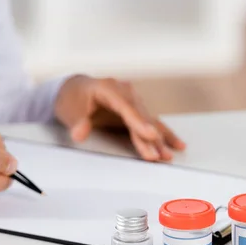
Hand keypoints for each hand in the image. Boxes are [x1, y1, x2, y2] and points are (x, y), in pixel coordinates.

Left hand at [54, 75, 185, 160]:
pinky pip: (151, 122)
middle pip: (141, 116)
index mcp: (108, 88)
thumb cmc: (72, 99)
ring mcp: (132, 101)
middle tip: (157, 155)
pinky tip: (176, 145)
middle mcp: (125, 92)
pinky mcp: (135, 110)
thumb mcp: (69, 110)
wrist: (73, 90)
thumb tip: (80, 133)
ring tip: (168, 155)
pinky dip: (163, 134)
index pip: (127, 107)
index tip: (150, 135)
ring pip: (149, 121)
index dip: (139, 122)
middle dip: (150, 138)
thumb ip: (77, 122)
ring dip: (159, 139)